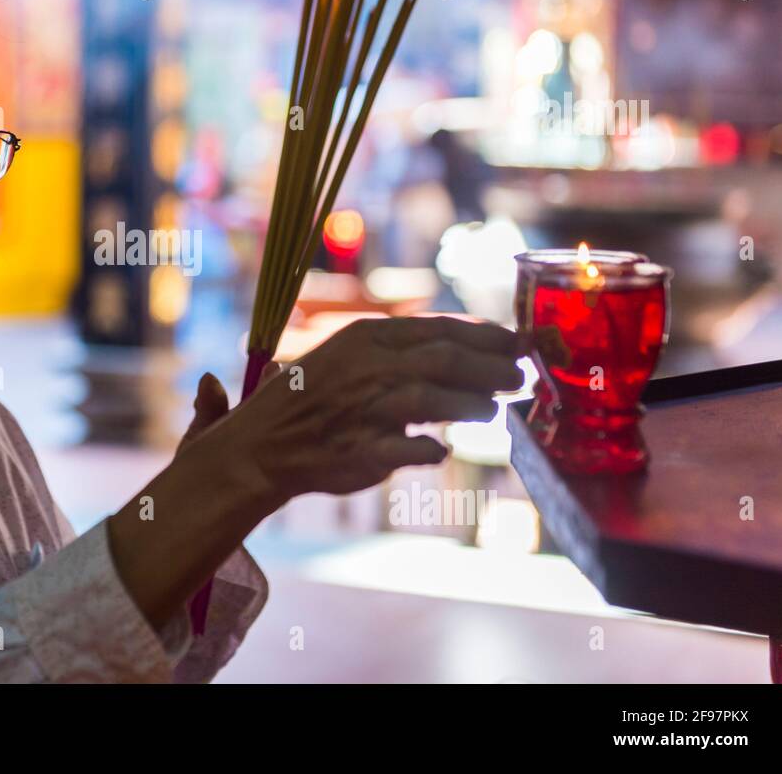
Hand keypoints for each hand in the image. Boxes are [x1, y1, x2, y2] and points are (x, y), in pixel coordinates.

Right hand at [186, 315, 521, 507]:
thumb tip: (462, 351)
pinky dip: (433, 451)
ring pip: (438, 402)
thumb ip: (400, 353)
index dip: (486, 337)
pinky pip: (415, 451)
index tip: (517, 344)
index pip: (440, 330)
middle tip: (520, 377)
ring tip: (492, 413)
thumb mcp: (348, 355)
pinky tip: (440, 451)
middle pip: (448, 360)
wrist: (262, 446)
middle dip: (493, 368)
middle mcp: (369, 368)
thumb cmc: (310, 397)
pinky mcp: (365, 452)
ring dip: (474, 407)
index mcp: (366, 338)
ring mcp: (367, 410)